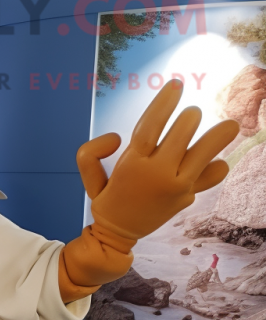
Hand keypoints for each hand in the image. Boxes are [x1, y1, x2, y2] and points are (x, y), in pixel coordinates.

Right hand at [78, 79, 238, 240]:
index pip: (151, 125)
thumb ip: (90, 153)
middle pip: (183, 132)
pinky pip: (211, 176)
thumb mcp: (89, 179)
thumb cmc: (106, 200)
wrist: (119, 235)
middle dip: (189, 117)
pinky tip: (214, 160)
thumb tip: (116, 137)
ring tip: (230, 125)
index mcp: (131, 165)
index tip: (175, 84)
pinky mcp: (187, 196)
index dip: (164, 102)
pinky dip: (217, 166)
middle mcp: (157, 174)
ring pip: (205, 151)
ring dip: (219, 135)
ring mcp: (175, 186)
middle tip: (190, 115)